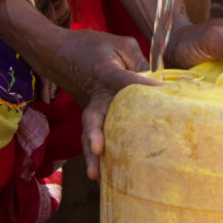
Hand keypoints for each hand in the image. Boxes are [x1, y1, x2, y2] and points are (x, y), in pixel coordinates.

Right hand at [0, 0, 154, 181]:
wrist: (58, 53)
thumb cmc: (93, 46)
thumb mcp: (121, 45)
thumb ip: (140, 63)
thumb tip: (161, 85)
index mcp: (105, 72)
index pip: (125, 80)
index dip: (144, 86)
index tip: (164, 94)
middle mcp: (95, 93)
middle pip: (94, 116)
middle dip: (95, 133)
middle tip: (98, 149)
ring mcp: (90, 106)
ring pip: (89, 132)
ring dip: (91, 154)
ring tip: (95, 175)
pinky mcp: (90, 116)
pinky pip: (92, 135)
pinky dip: (94, 156)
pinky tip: (102, 177)